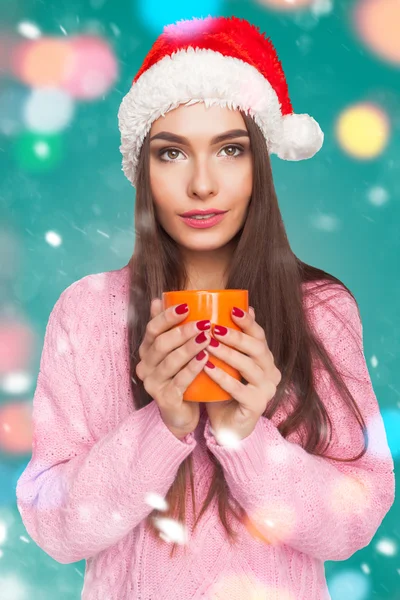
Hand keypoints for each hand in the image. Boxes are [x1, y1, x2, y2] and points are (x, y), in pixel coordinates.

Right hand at [136, 298, 211, 438]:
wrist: (183, 412)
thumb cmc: (181, 375)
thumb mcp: (175, 350)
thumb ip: (170, 326)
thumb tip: (161, 298)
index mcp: (146, 350)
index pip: (152, 329)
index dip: (167, 316)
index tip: (186, 306)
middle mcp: (145, 366)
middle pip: (161, 344)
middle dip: (182, 331)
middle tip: (204, 322)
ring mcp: (153, 384)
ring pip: (170, 362)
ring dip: (190, 348)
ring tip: (208, 337)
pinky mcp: (165, 399)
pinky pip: (179, 381)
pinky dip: (193, 369)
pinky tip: (206, 359)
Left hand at [203, 307, 281, 441]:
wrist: (228, 427)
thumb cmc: (225, 391)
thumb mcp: (226, 364)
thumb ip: (227, 342)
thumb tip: (227, 308)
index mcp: (266, 359)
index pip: (259, 336)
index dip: (248, 322)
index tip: (232, 310)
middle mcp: (271, 373)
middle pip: (256, 348)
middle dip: (235, 336)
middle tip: (214, 327)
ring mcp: (266, 390)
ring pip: (248, 367)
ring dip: (227, 353)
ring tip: (207, 343)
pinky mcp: (256, 406)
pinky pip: (238, 388)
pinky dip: (222, 376)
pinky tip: (206, 366)